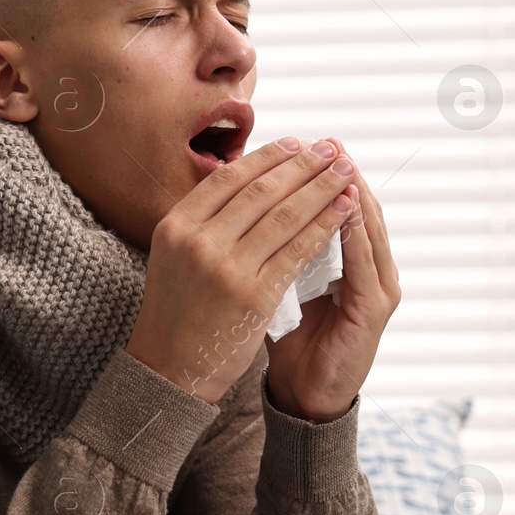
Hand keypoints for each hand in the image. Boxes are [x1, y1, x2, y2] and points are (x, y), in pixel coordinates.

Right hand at [125, 136, 357, 404]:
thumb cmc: (177, 312)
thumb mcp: (174, 256)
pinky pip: (298, 251)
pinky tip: (344, 210)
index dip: (267, 157)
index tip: (297, 143)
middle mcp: (199, 242)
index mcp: (176, 225)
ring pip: (285, 215)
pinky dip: (325, 225)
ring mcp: (226, 269)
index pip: (229, 178)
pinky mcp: (254, 296)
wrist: (169, 371)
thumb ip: (203, 221)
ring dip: (322, 188)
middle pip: (261, 191)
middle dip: (304, 165)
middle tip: (332, 148)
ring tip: (345, 171)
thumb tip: (244, 179)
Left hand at [265, 137, 399, 421]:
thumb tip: (242, 210)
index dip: (323, 176)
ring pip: (369, 227)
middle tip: (325, 141)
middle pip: (361, 207)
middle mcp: (373, 268)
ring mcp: (380, 287)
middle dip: (339, 173)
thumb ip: (276, 250)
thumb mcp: (280, 285)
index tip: (303, 143)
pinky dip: (353, 231)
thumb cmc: (290, 341)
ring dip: (352, 193)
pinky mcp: (376, 308)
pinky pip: (365, 260)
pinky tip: (340, 208)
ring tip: (335, 162)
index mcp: (352, 261)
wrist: (306, 396)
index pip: (341, 205)